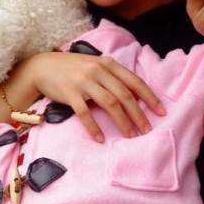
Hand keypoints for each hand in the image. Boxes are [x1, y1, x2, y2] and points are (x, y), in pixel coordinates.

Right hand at [26, 51, 165, 141]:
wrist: (42, 66)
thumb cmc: (72, 68)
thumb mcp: (95, 66)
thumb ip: (112, 76)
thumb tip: (135, 96)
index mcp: (108, 64)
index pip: (134, 82)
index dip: (149, 98)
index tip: (161, 112)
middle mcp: (98, 71)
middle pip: (124, 95)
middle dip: (138, 114)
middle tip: (147, 130)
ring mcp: (84, 81)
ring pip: (110, 103)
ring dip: (122, 121)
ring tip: (130, 136)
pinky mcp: (70, 93)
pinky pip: (85, 112)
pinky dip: (94, 127)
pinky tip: (101, 139)